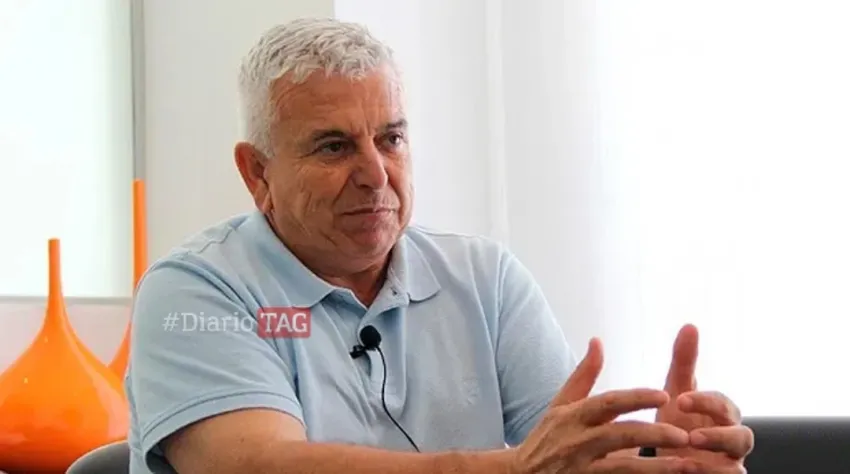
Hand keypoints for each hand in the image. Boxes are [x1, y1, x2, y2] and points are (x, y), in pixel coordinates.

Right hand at [511, 338, 695, 473]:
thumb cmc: (546, 437)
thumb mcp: (560, 404)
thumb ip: (583, 375)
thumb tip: (597, 341)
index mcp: (574, 415)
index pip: (609, 402)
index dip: (637, 398)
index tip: (664, 395)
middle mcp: (577, 441)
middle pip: (621, 434)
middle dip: (654, 434)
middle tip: (685, 435)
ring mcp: (581, 468)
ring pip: (623, 467)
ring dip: (656, 467)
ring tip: (686, 465)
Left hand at [655, 324, 753, 472]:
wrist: (667, 459)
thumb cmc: (677, 421)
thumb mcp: (676, 390)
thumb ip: (684, 362)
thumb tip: (690, 325)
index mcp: (722, 414)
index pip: (722, 404)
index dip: (704, 402)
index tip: (680, 400)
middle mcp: (731, 439)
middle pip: (742, 437)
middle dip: (719, 435)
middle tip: (691, 436)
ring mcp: (729, 463)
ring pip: (738, 466)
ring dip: (714, 463)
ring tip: (686, 459)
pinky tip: (686, 471)